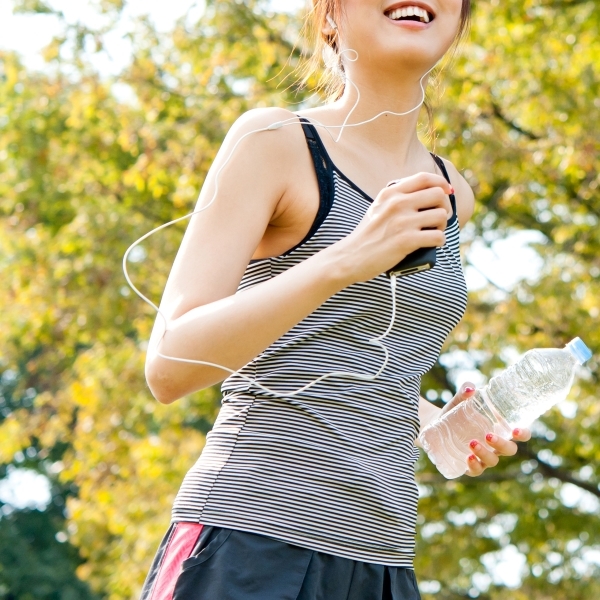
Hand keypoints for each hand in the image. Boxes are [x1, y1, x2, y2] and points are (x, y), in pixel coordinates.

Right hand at [337, 172, 452, 282]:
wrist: (350, 257)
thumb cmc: (368, 235)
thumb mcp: (378, 208)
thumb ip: (397, 198)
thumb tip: (429, 193)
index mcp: (390, 193)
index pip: (424, 177)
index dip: (441, 183)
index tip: (446, 192)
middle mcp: (397, 204)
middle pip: (438, 195)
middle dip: (445, 207)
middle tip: (438, 219)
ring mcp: (402, 222)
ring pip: (441, 216)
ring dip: (442, 226)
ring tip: (432, 233)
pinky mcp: (406, 241)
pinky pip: (438, 237)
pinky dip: (439, 242)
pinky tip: (432, 245)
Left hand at [442, 382, 531, 477]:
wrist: (434, 425)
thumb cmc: (454, 412)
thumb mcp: (458, 401)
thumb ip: (464, 392)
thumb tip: (470, 388)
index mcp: (499, 428)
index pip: (519, 434)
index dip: (523, 434)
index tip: (516, 430)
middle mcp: (495, 445)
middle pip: (509, 450)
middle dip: (502, 444)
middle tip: (488, 435)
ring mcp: (483, 456)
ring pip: (493, 460)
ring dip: (485, 454)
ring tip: (472, 443)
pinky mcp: (469, 464)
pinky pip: (476, 470)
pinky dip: (474, 466)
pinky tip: (468, 458)